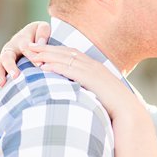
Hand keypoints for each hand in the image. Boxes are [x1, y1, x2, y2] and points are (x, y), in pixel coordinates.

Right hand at [0, 21, 50, 85]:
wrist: (32, 34)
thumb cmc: (39, 33)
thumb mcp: (43, 28)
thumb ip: (42, 34)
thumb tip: (40, 44)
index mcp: (22, 38)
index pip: (25, 47)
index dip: (31, 55)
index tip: (39, 65)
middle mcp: (11, 47)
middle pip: (7, 56)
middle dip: (10, 66)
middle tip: (15, 76)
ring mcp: (6, 56)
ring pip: (0, 64)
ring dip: (0, 73)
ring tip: (1, 83)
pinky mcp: (5, 64)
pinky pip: (0, 71)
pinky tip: (0, 86)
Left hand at [26, 44, 142, 121]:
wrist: (128, 110)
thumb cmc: (115, 106)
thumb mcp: (99, 93)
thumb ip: (88, 88)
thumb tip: (78, 91)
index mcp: (94, 67)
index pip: (71, 53)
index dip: (54, 49)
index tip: (40, 48)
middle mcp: (92, 65)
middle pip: (65, 52)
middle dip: (45, 48)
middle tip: (28, 45)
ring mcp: (92, 71)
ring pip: (65, 58)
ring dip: (47, 55)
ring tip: (31, 54)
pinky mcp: (91, 79)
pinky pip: (70, 70)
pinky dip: (56, 67)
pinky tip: (43, 67)